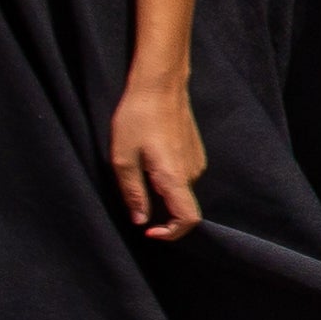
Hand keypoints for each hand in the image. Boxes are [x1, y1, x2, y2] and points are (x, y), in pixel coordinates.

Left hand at [106, 72, 203, 237]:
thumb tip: (140, 220)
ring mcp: (197, 162)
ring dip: (161, 193)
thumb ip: (133, 193)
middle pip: (181, 207)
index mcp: (174, 177)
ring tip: (137, 170)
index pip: (188, 219)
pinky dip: (167, 179)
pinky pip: (183, 177)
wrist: (160, 86)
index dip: (171, 233)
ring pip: (180, 191)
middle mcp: (193, 173)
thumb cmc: (137, 119)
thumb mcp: (122, 159)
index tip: (148, 231)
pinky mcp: (196, 152)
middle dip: (159, 211)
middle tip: (132, 196)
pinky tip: (149, 159)